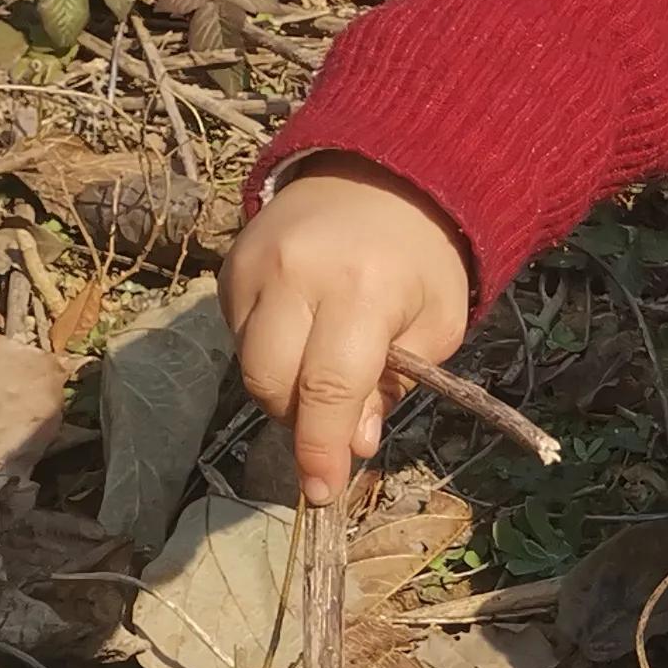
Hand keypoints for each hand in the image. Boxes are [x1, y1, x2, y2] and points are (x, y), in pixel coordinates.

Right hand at [222, 160, 473, 505]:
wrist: (383, 176)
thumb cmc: (422, 260)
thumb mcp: (437, 324)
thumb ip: (394, 385)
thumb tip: (352, 443)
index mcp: (361, 289)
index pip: (327, 388)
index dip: (321, 448)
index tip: (321, 491)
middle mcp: (297, 274)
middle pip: (272, 383)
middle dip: (300, 421)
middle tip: (333, 424)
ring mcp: (254, 265)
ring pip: (248, 363)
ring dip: (282, 390)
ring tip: (322, 373)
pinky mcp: (230, 263)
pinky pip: (237, 334)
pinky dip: (267, 353)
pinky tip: (301, 335)